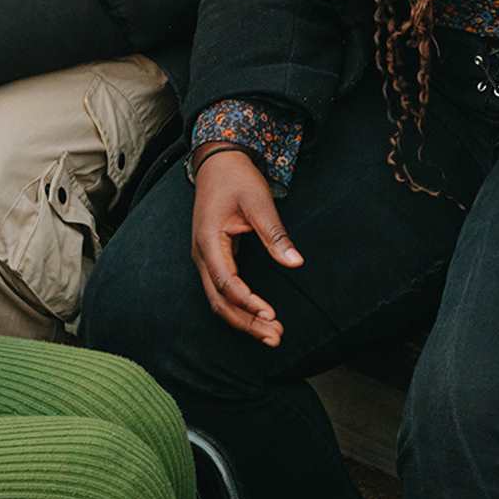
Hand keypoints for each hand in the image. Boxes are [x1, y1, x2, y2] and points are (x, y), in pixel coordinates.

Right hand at [191, 145, 303, 346]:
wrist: (219, 161)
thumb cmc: (237, 179)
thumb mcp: (259, 203)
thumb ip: (275, 235)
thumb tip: (296, 263)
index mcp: (208, 241)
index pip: (227, 283)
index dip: (248, 302)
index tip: (271, 314)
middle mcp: (201, 255)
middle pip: (220, 301)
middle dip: (247, 322)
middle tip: (276, 336)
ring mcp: (205, 258)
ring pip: (220, 300)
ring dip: (244, 319)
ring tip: (271, 334)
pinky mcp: (214, 258)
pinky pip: (223, 290)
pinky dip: (241, 306)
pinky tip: (260, 316)